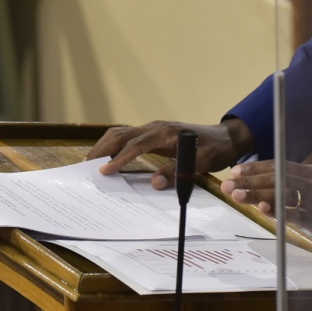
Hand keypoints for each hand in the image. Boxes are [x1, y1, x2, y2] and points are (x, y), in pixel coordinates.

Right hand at [86, 118, 254, 190]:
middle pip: (122, 134)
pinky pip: (128, 136)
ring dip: (105, 145)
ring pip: (122, 132)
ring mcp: (153, 128)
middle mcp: (156, 127)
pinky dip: (113, 144)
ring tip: (90, 162)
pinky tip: (106, 156)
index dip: (120, 158)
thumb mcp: (200, 163)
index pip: (137, 144)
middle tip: (85, 166)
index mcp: (166, 132)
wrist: (225, 138)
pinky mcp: (153, 133)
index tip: (105, 170)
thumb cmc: (214, 149)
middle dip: (103, 149)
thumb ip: (177, 172)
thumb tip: (154, 183)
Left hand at [221, 160, 311, 255]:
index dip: (256, 167)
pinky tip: (264, 209)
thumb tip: (278, 187)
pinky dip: (278, 210)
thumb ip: (305, 185)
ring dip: (256, 193)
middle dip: (249, 180)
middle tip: (227, 182)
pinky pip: (296, 213)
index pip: (279, 165)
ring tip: (236, 194)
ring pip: (281, 192)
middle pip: (276, 176)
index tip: (237, 170)